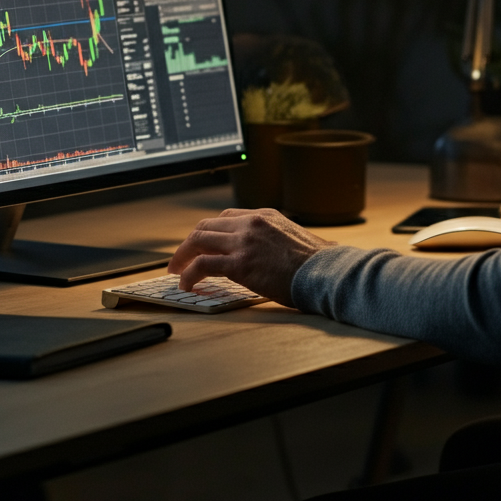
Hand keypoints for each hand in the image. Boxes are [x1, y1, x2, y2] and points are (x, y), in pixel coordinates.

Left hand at [167, 208, 335, 306]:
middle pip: (206, 226)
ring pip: (198, 240)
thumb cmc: (318, 262)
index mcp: (265, 216)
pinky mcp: (240, 264)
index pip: (226, 217)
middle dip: (190, 242)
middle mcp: (251, 224)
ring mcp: (244, 242)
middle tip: (181, 257)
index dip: (209, 231)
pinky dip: (188, 274)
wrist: (324, 272)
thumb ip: (279, 240)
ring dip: (181, 256)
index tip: (202, 244)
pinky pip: (202, 265)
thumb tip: (284, 252)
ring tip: (175, 271)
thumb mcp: (296, 239)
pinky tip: (185, 284)